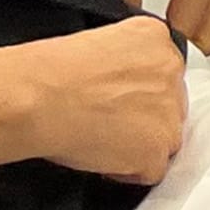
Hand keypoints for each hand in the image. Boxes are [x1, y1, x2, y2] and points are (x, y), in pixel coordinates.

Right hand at [10, 12, 188, 183]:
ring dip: (139, 144)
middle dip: (143, 117)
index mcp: (155, 37)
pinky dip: (128, 172)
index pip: (161, 72)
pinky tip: (101, 160)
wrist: (39, 98)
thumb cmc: (48, 73)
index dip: (136, 92)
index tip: (116, 100)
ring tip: (100, 142)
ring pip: (165, 136)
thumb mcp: (94, 44)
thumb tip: (118, 85)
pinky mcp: (158, 148)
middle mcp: (170, 69)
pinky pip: (152, 169)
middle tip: (107, 124)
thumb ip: (121, 62)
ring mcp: (169, 111)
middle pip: (167, 103)